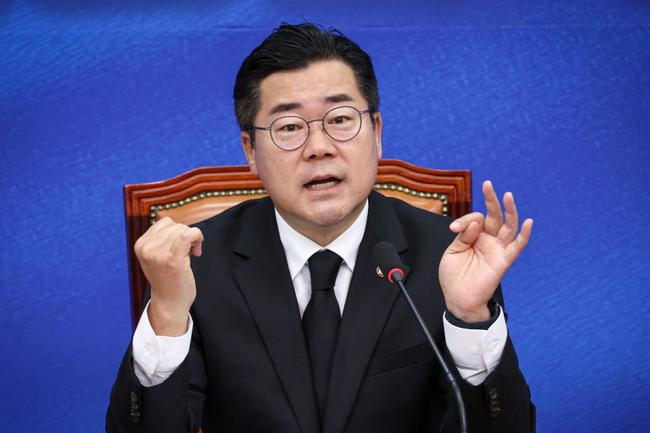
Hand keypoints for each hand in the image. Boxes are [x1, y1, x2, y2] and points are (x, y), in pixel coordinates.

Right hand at [134, 217, 203, 335]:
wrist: (169, 303)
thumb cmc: (168, 280)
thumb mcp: (157, 256)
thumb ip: (162, 240)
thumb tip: (177, 223)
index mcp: (140, 245)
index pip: (164, 223)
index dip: (177, 232)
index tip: (181, 247)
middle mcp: (146, 247)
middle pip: (175, 225)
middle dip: (186, 236)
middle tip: (188, 252)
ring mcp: (158, 253)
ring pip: (183, 229)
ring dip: (192, 239)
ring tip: (190, 254)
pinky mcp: (172, 258)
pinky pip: (190, 234)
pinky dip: (197, 238)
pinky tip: (196, 252)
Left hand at [438, 180, 532, 321]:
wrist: (458, 298)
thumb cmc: (454, 276)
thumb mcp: (452, 251)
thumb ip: (464, 235)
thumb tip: (477, 221)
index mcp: (474, 236)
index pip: (475, 218)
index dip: (465, 219)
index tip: (454, 228)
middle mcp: (488, 240)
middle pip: (494, 216)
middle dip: (491, 200)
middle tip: (488, 184)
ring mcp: (497, 249)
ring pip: (508, 227)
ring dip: (509, 211)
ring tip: (508, 195)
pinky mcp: (503, 261)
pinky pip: (517, 247)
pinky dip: (524, 235)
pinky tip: (528, 222)